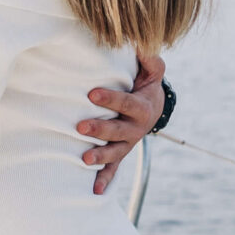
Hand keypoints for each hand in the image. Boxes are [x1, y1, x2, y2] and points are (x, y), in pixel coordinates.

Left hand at [78, 52, 165, 195]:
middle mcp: (136, 128)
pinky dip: (105, 179)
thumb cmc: (145, 83)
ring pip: (115, 152)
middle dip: (100, 129)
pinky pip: (114, 168)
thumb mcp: (152, 69)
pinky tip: (95, 191)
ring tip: (85, 159)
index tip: (91, 93)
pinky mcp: (120, 153)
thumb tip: (140, 42)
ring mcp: (128, 142)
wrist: (153, 105)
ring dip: (101, 157)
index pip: (127, 103)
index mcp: (143, 106)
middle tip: (81, 126)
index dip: (110, 99)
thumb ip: (148, 58)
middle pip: (118, 131)